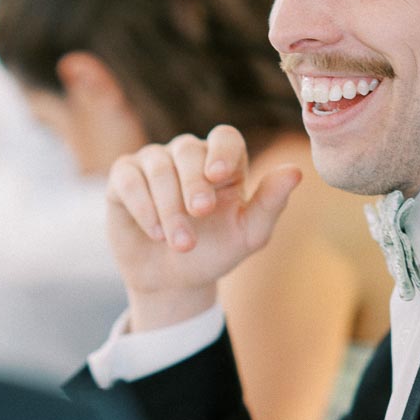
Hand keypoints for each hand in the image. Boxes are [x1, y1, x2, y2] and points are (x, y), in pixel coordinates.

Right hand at [106, 125, 300, 329]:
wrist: (173, 282)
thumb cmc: (214, 253)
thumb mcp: (248, 235)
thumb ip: (270, 204)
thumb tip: (296, 171)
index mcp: (222, 163)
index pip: (224, 137)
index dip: (221, 151)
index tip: (218, 176)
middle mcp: (186, 156)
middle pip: (187, 150)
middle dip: (192, 183)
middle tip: (199, 213)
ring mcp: (153, 164)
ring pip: (157, 166)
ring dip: (169, 207)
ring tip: (180, 243)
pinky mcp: (123, 180)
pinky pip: (127, 179)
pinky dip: (142, 205)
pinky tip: (155, 232)